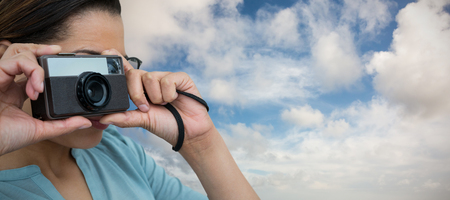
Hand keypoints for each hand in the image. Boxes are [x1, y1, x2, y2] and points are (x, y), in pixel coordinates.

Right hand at [0, 42, 91, 154]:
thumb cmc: (6, 138)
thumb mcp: (39, 130)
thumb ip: (63, 125)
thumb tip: (85, 122)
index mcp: (16, 93)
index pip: (30, 70)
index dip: (44, 64)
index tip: (61, 60)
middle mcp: (8, 81)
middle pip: (23, 53)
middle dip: (42, 49)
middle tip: (58, 51)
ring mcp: (1, 76)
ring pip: (19, 51)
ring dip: (37, 65)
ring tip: (42, 85)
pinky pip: (16, 59)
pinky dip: (32, 70)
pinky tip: (36, 88)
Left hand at [99, 49, 213, 146]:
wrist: (188, 132)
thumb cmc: (166, 125)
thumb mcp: (142, 121)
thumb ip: (124, 118)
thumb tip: (103, 118)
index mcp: (140, 89)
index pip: (126, 70)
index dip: (117, 60)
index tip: (105, 52)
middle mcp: (151, 80)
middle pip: (134, 74)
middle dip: (137, 94)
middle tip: (147, 108)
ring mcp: (166, 77)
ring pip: (150, 78)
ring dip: (156, 97)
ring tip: (165, 104)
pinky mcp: (180, 77)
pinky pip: (167, 80)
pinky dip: (169, 94)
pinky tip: (176, 99)